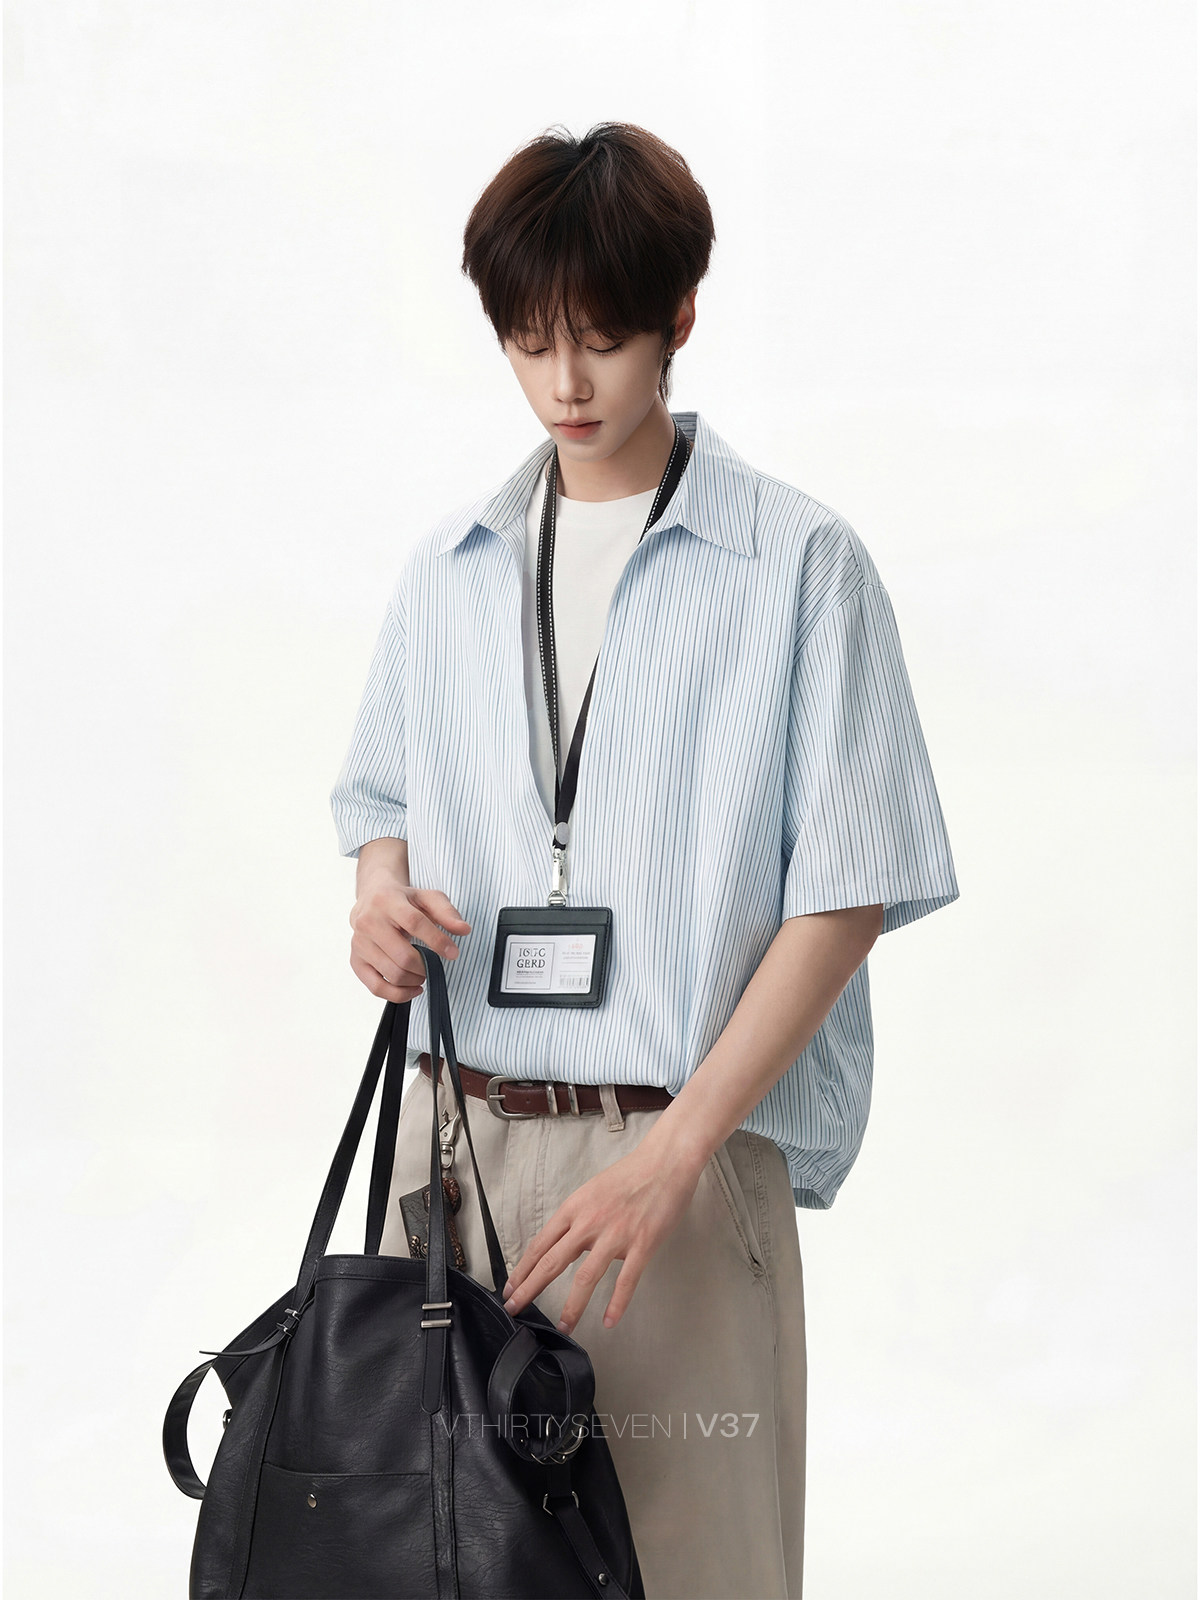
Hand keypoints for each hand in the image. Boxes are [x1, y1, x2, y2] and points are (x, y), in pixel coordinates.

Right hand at [349, 876, 470, 1001]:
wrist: (371, 899)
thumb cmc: (402, 901)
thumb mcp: (427, 898)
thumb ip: (447, 913)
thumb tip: (464, 930)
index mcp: (388, 902)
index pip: (415, 923)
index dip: (437, 941)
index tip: (453, 953)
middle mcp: (369, 922)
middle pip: (403, 956)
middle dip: (425, 966)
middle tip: (434, 965)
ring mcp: (359, 943)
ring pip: (392, 974)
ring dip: (415, 980)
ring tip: (423, 973)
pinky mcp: (356, 960)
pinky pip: (376, 987)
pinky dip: (398, 994)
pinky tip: (412, 989)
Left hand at [500, 1132, 705, 1333]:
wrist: (665, 1162)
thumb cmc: (631, 1175)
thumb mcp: (592, 1191)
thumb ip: (577, 1218)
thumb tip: (564, 1245)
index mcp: (575, 1208)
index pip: (541, 1244)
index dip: (523, 1269)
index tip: (511, 1287)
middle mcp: (590, 1222)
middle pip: (553, 1263)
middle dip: (530, 1289)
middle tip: (515, 1309)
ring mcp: (616, 1235)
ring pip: (586, 1277)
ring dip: (572, 1307)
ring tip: (563, 1327)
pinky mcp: (642, 1244)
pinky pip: (626, 1281)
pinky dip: (616, 1304)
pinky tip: (609, 1321)